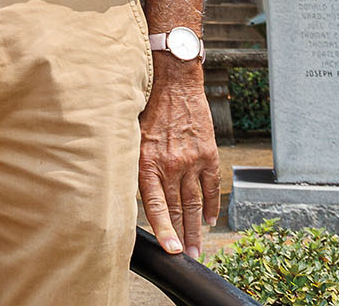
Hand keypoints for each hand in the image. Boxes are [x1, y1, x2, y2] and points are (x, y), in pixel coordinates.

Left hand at [138, 60, 220, 258]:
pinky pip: (212, 186)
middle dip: (182, 237)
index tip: (171, 251)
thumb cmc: (146, 108)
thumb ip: (132, 164)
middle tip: (187, 256)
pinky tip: (210, 219)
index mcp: (148, 162)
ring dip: (197, 228)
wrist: (173, 82)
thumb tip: (126, 191)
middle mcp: (171, 164)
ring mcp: (192, 161)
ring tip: (198, 247)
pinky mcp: (208, 154)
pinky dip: (211, 205)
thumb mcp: (129, 136)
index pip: (158, 206)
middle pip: (179, 209)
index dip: (164, 230)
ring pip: (196, 203)